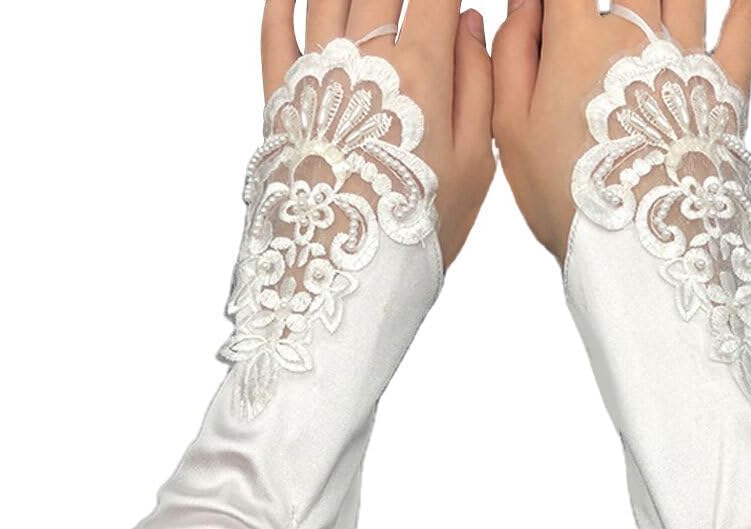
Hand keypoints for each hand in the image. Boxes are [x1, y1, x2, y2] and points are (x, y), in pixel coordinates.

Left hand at [261, 0, 495, 267]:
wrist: (344, 277)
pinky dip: (282, 1)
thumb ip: (477, 86)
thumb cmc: (417, 231)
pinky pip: (273, 30)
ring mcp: (315, 76)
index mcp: (422, 74)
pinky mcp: (280, 100)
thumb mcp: (474, 166)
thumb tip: (470, 22)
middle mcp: (363, 62)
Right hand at [493, 0, 750, 260]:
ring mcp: (686, 55)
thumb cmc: (567, 199)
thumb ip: (511, 57)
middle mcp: (635, 33)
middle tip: (598, 15)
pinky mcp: (726, 86)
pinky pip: (745, 21)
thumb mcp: (512, 134)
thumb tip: (522, 3)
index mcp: (576, 43)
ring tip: (649, 1)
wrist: (637, 249)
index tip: (552, 10)